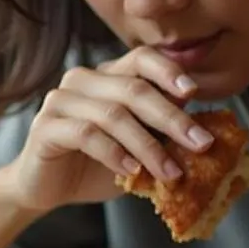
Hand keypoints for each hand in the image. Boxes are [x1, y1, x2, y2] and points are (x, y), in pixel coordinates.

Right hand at [0, 47, 213, 213]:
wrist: (47, 189)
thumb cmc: (96, 165)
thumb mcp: (137, 147)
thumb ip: (161, 132)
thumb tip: (203, 130)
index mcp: (108, 75)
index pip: (141, 58)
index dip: (168, 71)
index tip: (194, 91)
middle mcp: (83, 79)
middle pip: (134, 89)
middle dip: (172, 118)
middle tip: (201, 144)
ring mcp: (61, 100)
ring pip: (113, 114)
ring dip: (148, 146)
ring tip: (170, 172)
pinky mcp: (45, 126)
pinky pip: (86, 134)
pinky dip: (114, 153)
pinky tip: (130, 171)